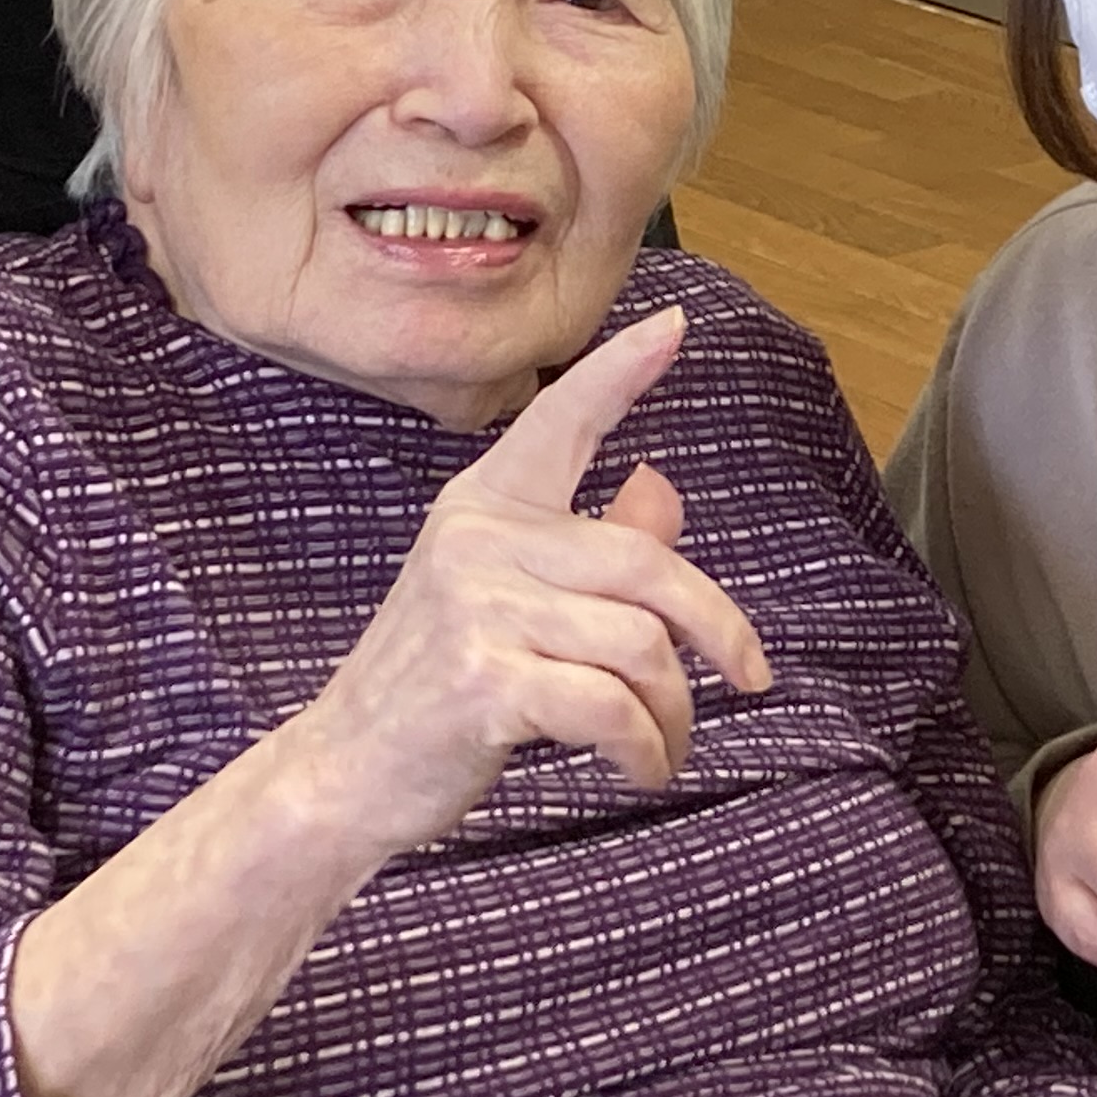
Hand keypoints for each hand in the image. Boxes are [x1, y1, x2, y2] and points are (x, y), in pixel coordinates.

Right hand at [278, 306, 772, 859]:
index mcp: (483, 504)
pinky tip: (640, 769)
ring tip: (667, 744)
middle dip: (718, 630)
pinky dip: (645, 749)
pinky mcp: (485, 681)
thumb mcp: (509, 599)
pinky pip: (611, 708)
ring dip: (676, 710)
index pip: (560, 419)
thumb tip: (662, 485)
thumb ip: (592, 545)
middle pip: (647, 566)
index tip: (675, 326)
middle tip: (752, 676)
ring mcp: (477, 607)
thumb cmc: (437, 683)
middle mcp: (477, 539)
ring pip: (640, 646)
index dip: (620, 372)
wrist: (344, 770)